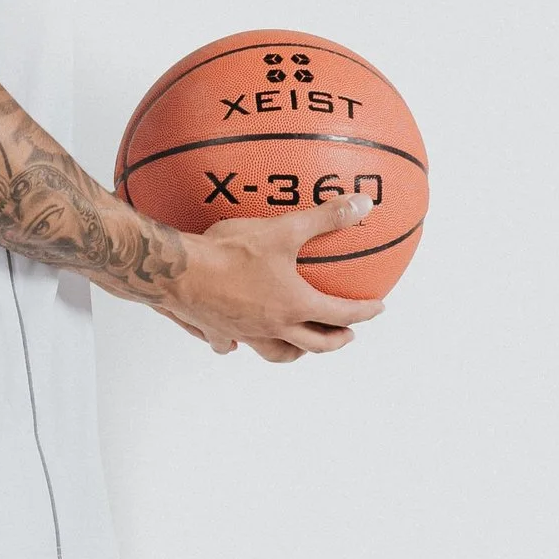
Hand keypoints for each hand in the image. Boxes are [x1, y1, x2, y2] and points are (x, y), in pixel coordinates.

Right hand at [157, 195, 386, 361]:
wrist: (180, 272)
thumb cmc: (231, 252)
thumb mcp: (284, 230)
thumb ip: (325, 217)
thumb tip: (363, 205)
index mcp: (295, 307)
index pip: (340, 315)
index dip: (363, 313)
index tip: (377, 308)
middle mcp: (274, 328)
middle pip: (313, 344)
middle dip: (335, 340)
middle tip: (347, 335)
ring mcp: (246, 334)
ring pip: (277, 353)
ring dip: (294, 351)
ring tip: (300, 345)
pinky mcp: (219, 332)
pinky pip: (232, 345)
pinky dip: (240, 344)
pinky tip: (237, 339)